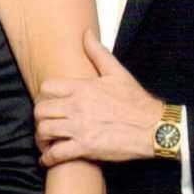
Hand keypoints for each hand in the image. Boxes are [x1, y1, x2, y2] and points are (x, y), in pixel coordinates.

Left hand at [35, 28, 164, 165]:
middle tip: (44, 123)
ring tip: (45, 142)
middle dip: (39, 118)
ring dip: (41, 138)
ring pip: (44, 131)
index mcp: (82, 88)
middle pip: (41, 111)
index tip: (48, 102)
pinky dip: (48, 158)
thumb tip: (86, 34)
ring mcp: (79, 127)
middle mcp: (77, 107)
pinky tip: (48, 160)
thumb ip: (98, 53)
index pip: (47, 87)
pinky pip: (56, 153)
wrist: (153, 127)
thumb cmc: (136, 102)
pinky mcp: (84, 147)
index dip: (44, 96)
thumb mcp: (117, 72)